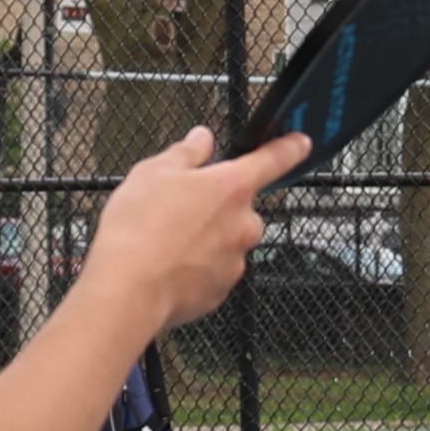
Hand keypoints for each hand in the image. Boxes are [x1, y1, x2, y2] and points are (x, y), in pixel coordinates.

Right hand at [84, 124, 306, 335]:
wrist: (129, 288)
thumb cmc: (139, 228)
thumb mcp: (154, 172)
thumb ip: (186, 153)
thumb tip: (201, 139)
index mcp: (232, 186)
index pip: (273, 160)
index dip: (290, 148)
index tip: (300, 143)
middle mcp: (243, 224)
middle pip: (242, 209)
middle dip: (219, 208)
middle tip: (181, 210)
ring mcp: (235, 261)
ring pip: (228, 243)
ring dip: (207, 239)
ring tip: (167, 242)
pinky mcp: (220, 291)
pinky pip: (214, 273)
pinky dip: (197, 268)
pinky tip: (168, 265)